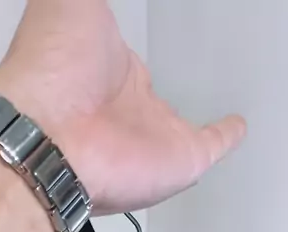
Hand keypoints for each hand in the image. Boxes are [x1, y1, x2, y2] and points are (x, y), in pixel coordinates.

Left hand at [0, 0, 245, 215]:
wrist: (50, 136)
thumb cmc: (51, 69)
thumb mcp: (68, 1)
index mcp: (99, 69)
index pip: (122, 60)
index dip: (129, 54)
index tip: (140, 40)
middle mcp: (123, 107)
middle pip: (146, 101)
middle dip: (155, 94)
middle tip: (174, 78)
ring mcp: (151, 136)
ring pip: (178, 128)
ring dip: (192, 120)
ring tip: (210, 103)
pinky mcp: (179, 159)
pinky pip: (212, 147)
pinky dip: (228, 138)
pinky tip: (237, 127)